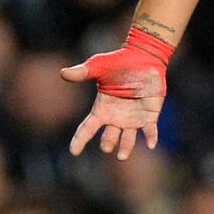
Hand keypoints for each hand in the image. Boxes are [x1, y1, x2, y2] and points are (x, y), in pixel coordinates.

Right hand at [60, 28, 173, 157]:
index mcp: (102, 109)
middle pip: (109, 137)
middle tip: (107, 147)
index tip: (73, 152)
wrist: (143, 57)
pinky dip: (151, 137)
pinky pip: (150, 130)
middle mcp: (116, 118)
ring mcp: (133, 118)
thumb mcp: (98, 66)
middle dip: (108, 143)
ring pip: (128, 139)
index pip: (88, 128)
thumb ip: (82, 72)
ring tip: (121, 156)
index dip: (80, 140)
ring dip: (125, 147)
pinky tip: (151, 144)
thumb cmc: (119, 61)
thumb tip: (63, 73)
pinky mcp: (150, 115)